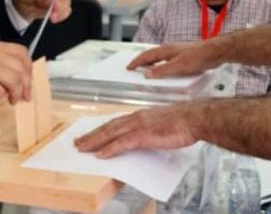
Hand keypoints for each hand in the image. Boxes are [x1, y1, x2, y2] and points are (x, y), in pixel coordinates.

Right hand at [0, 40, 32, 105]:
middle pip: (22, 68)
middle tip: (23, 97)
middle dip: (26, 86)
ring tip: (9, 100)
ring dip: (16, 94)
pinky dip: (0, 100)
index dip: (28, 68)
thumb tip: (14, 78)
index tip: (26, 80)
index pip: (22, 53)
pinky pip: (0, 92)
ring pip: (15, 80)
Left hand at [13, 0, 71, 22]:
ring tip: (52, 17)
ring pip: (66, 1)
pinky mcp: (59, 6)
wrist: (22, 7)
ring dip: (61, 10)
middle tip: (55, 9)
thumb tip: (51, 4)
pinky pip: (66, 10)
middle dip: (60, 1)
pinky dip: (62, 15)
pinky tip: (55, 19)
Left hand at [73, 105, 197, 156]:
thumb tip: (143, 138)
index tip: (89, 134)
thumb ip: (149, 129)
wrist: (193, 117)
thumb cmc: (182, 121)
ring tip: (82, 148)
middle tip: (77, 142)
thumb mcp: (161, 124)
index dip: (101, 129)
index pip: (115, 122)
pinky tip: (102, 154)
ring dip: (95, 141)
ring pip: (111, 133)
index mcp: (139, 115)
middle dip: (92, 135)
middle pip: (108, 127)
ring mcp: (139, 125)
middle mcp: (135, 117)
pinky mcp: (144, 134)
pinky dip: (111, 148)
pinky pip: (123, 142)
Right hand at [127, 41, 219, 77]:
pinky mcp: (184, 56)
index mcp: (165, 50)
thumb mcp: (178, 66)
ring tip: (147, 71)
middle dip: (142, 62)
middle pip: (151, 55)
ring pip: (160, 58)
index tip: (129, 67)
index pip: (146, 55)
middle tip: (135, 69)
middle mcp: (169, 49)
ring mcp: (177, 52)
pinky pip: (168, 61)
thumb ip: (162, 71)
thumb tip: (147, 74)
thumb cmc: (198, 56)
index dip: (136, 62)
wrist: (215, 52)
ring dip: (152, 64)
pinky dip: (162, 66)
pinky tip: (166, 72)